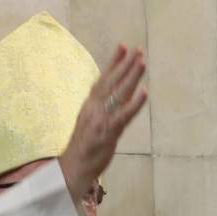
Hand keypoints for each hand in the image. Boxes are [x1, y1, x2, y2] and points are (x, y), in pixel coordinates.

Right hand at [58, 44, 146, 203]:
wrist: (72, 168)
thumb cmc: (83, 148)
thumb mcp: (90, 124)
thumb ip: (100, 111)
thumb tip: (112, 99)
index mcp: (89, 106)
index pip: (102, 79)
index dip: (113, 63)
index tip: (123, 47)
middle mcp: (94, 108)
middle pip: (111, 81)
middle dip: (125, 64)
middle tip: (138, 49)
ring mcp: (101, 119)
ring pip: (118, 93)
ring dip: (131, 77)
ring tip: (142, 62)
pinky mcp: (108, 132)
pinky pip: (124, 115)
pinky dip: (134, 103)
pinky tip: (144, 92)